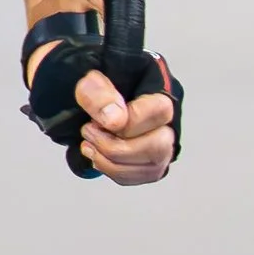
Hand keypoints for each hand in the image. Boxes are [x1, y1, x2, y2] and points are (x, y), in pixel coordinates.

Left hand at [66, 62, 178, 185]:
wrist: (86, 94)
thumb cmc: (90, 82)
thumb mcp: (86, 78)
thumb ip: (98, 93)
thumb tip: (116, 121)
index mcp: (156, 84)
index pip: (160, 111)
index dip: (130, 122)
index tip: (98, 122)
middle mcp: (167, 115)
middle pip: (160, 145)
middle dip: (117, 148)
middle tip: (89, 133)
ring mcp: (163, 140)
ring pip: (153, 167)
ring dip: (112, 163)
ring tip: (88, 145)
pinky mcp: (152, 159)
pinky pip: (142, 177)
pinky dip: (114, 171)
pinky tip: (95, 156)